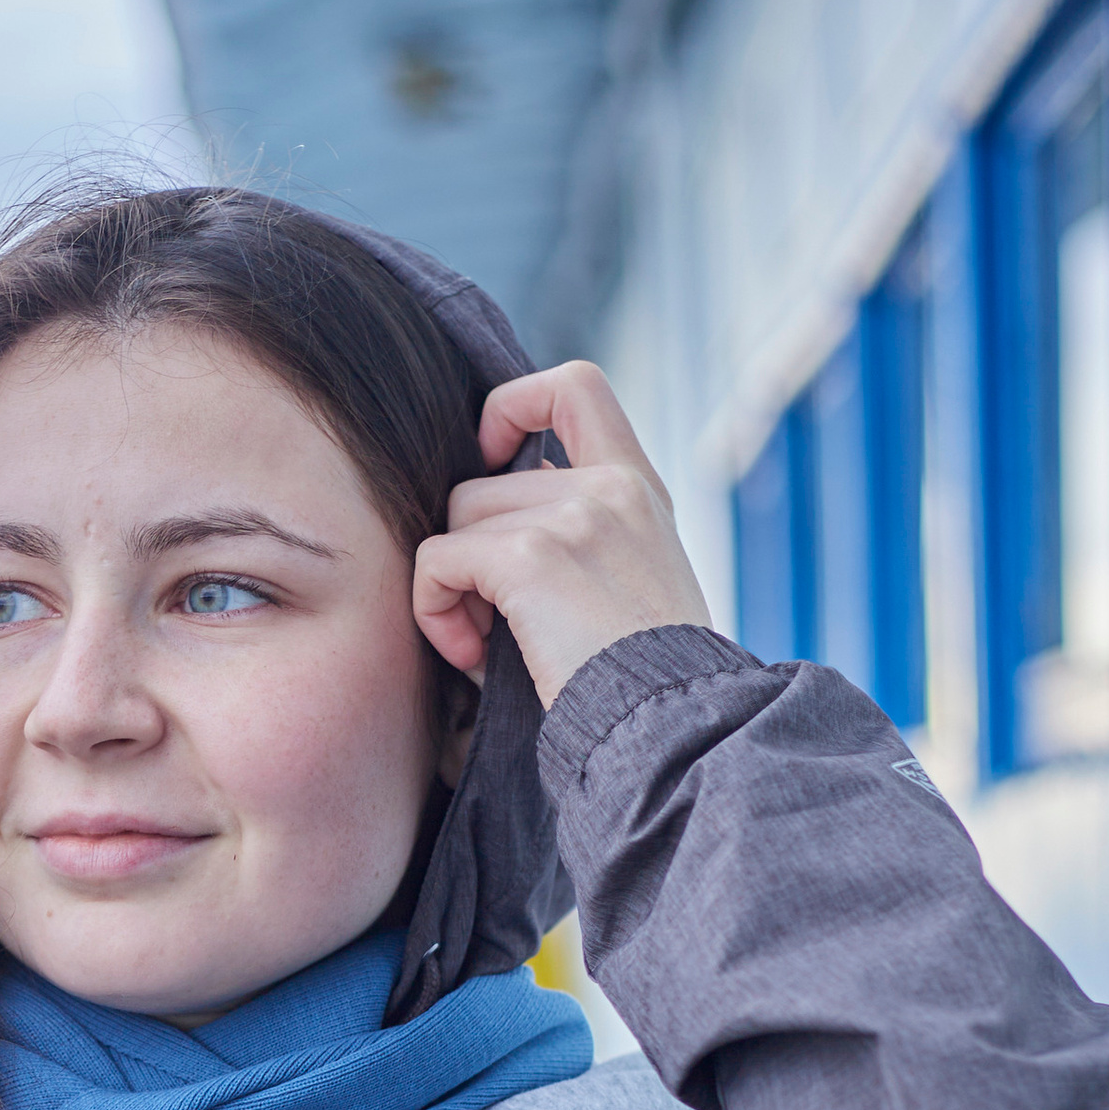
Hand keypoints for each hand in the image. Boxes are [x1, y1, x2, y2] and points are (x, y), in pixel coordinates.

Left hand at [412, 361, 714, 708]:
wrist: (674, 724)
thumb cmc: (649, 684)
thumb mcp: (638, 584)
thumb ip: (588, 539)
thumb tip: (492, 535)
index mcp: (639, 489)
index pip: (576, 385)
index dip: (513, 404)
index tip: (491, 459)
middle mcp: (610, 489)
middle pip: (482, 483)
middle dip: (470, 554)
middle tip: (494, 625)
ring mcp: (573, 516)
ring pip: (456, 520)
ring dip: (452, 588)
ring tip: (486, 646)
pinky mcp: (531, 557)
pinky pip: (437, 560)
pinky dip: (434, 611)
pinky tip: (471, 659)